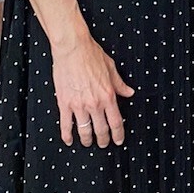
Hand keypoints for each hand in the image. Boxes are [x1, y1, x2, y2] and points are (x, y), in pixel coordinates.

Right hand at [52, 31, 134, 146]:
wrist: (72, 48)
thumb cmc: (91, 54)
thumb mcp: (111, 68)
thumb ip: (120, 84)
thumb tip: (129, 92)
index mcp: (108, 95)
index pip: (116, 122)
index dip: (118, 134)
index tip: (118, 140)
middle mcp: (94, 103)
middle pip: (101, 130)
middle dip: (103, 140)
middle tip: (103, 144)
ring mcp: (79, 105)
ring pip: (84, 131)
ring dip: (87, 140)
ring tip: (88, 142)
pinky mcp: (64, 103)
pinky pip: (66, 124)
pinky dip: (67, 135)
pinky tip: (69, 140)